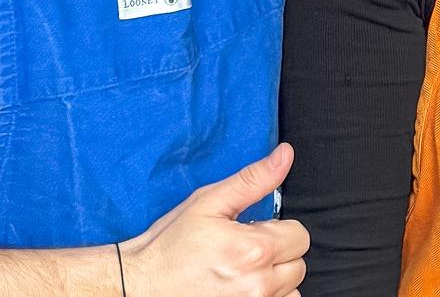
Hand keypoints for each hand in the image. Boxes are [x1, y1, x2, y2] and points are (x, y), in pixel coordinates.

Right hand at [119, 144, 309, 295]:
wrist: (139, 285)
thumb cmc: (169, 246)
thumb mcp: (208, 203)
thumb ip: (253, 180)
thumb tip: (285, 156)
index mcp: (254, 250)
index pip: (299, 236)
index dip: (276, 229)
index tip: (252, 231)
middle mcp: (258, 285)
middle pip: (298, 264)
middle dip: (276, 253)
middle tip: (243, 251)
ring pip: (291, 289)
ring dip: (275, 279)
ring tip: (244, 271)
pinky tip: (243, 288)